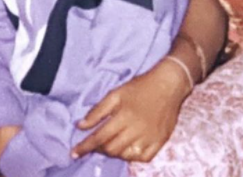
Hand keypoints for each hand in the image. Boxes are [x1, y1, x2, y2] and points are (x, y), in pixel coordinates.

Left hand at [72, 59, 190, 161]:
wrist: (168, 85)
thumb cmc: (139, 87)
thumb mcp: (115, 94)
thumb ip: (97, 111)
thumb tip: (80, 126)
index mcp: (123, 117)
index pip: (99, 137)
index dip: (85, 147)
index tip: (73, 153)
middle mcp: (137, 130)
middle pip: (112, 149)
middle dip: (98, 149)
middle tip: (94, 144)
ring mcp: (150, 138)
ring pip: (126, 155)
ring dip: (114, 153)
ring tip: (109, 145)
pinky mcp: (160, 141)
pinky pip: (143, 158)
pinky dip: (131, 157)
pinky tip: (126, 149)